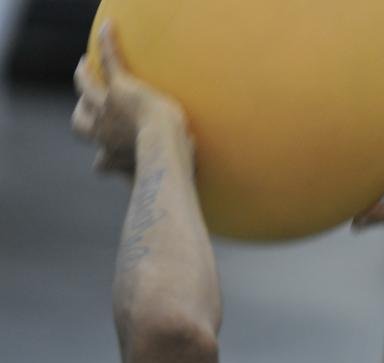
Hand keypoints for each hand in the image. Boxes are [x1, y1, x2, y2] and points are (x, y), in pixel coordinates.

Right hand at [72, 22, 194, 176]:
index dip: (102, 161)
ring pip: (87, 88)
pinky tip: (108, 29)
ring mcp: (107, 108)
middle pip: (80, 125)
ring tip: (84, 66)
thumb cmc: (168, 169)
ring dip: (85, 77)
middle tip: (85, 106)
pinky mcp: (119, 87)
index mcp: (115, 159)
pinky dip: (107, 45)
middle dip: (81, 116)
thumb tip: (185, 193)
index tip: (105, 161)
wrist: (164, 148)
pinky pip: (109, 60)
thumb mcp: (165, 179)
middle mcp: (103, 134)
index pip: (101, 164)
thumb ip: (166, 183)